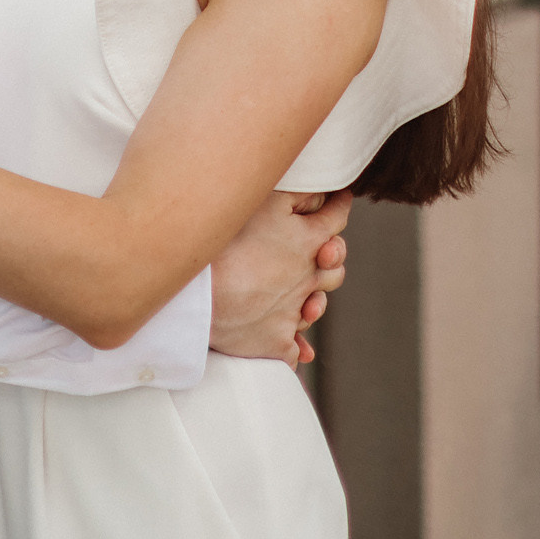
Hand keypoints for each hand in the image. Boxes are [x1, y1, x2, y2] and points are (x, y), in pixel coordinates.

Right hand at [209, 190, 350, 365]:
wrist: (199, 297)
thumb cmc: (229, 243)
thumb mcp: (266, 202)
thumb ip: (299, 192)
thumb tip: (321, 187)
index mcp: (311, 242)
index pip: (337, 218)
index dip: (340, 204)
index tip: (340, 199)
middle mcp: (309, 279)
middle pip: (334, 268)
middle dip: (330, 257)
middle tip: (320, 253)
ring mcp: (294, 313)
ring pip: (316, 308)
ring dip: (314, 301)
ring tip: (305, 299)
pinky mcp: (277, 343)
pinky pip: (295, 350)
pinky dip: (297, 348)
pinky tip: (296, 347)